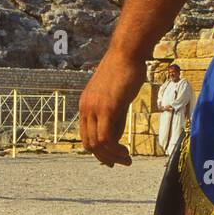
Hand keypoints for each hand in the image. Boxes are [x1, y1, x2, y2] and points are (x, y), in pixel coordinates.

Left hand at [80, 51, 143, 166]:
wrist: (128, 52)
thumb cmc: (126, 71)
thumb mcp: (117, 98)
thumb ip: (114, 118)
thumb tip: (115, 138)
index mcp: (85, 105)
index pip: (86, 136)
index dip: (98, 151)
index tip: (113, 158)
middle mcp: (86, 108)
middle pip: (89, 143)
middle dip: (105, 157)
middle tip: (122, 162)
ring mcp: (94, 108)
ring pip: (97, 144)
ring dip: (112, 157)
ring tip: (127, 160)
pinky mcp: (106, 109)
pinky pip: (105, 138)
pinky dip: (115, 150)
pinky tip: (126, 152)